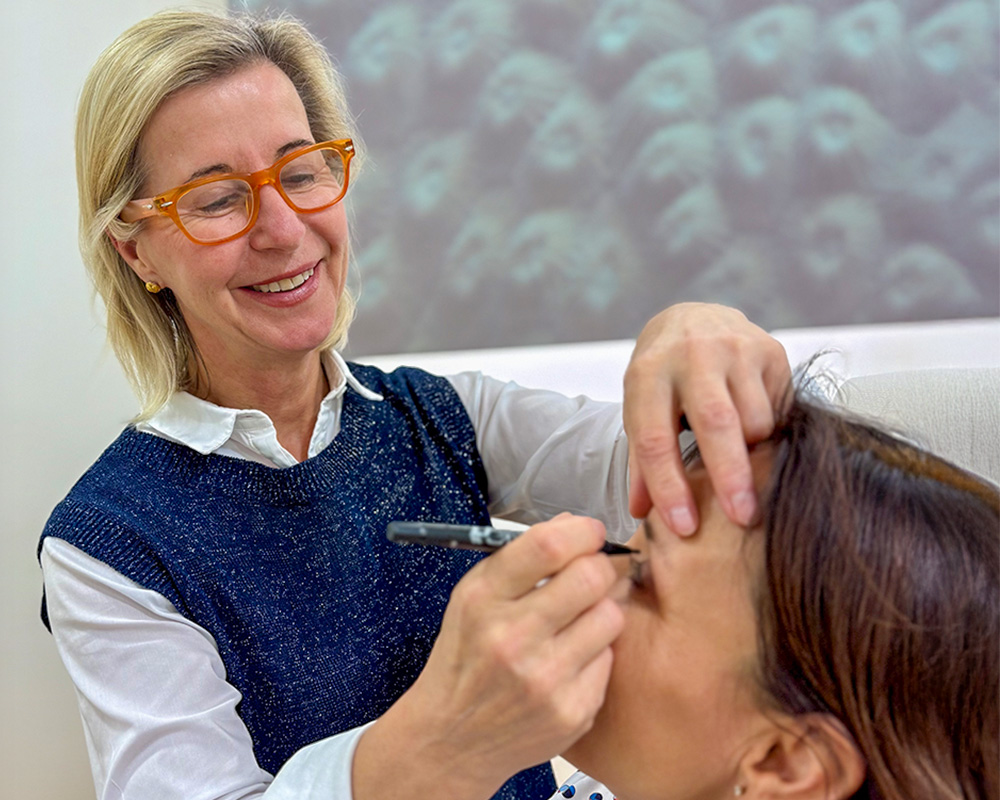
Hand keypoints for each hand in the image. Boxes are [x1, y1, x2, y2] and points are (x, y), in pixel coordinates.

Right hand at [352, 515, 623, 799]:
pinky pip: (609, 660)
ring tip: (581, 618)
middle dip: (600, 566)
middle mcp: (512, 638)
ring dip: (602, 609)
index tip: (590, 532)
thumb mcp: (472, 598)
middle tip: (595, 570)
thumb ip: (519, 559)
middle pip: (590, 577)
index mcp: (483, 600)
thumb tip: (572, 526)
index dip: (581, 531)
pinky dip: (596, 653)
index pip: (547, 546)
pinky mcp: (571, 711)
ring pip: (610, 617)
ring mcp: (545, 679)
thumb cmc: (465, 659)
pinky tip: (571, 658)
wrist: (451, 740)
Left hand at [624, 302, 789, 534]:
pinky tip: (753, 425)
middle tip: (742, 520)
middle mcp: (691, 355)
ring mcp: (734, 348)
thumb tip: (642, 514)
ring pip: (755, 420)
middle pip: (715, 423)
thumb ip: (642, 463)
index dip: (669, 487)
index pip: (656, 438)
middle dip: (729, 475)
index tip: (684, 527)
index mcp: (647, 373)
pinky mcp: (770, 350)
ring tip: (738, 453)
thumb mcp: (640, 410)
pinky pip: (777, 408)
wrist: (693, 319)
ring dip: (751, 452)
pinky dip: (768, 430)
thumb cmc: (663, 377)